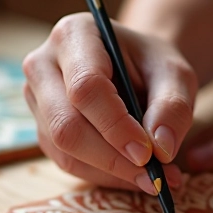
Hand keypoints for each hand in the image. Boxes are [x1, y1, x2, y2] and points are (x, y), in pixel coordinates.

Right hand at [23, 13, 196, 192]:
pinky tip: (134, 174)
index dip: (115, 126)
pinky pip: (68, 163)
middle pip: (66, 124)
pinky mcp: (42, 129)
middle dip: (113, 159)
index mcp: (74, 35)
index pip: (86, 87)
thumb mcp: (175, 75)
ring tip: (155, 177)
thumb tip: (160, 148)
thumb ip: (173, 106)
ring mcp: (37, 100)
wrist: (134, 70)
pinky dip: (105, 176)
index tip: (148, 153)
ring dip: (112, 173)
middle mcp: (43, 64)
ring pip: (65, 150)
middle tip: (156, 176)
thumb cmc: (152, 66)